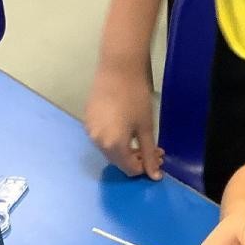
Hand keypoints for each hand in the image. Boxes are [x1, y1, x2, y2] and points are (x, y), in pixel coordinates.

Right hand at [86, 59, 163, 179]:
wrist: (118, 69)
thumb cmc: (136, 97)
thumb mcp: (146, 128)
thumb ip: (149, 153)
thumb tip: (154, 175)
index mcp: (113, 145)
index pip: (129, 168)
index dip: (145, 166)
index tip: (157, 156)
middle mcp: (97, 141)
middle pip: (118, 161)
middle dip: (136, 158)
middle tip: (154, 149)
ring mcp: (90, 130)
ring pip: (109, 150)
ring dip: (125, 149)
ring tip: (141, 138)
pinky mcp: (87, 119)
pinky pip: (102, 137)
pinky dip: (114, 139)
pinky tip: (126, 128)